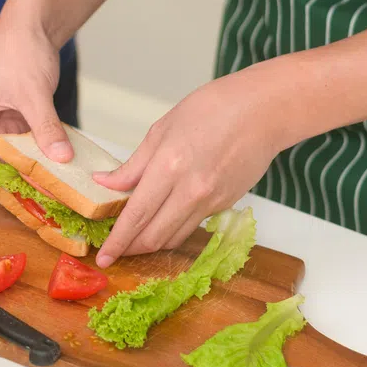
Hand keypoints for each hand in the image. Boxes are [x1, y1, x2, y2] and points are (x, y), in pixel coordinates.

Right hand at [0, 18, 71, 193]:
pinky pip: (21, 141)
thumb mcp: (33, 94)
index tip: (3, 189)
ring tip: (48, 176)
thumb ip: (45, 128)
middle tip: (34, 189)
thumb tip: (60, 158)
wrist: (33, 23)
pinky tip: (54, 156)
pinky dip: (35, 150)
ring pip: (4, 154)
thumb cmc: (18, 49)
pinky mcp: (13, 114)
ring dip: (24, 165)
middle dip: (6, 177)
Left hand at [92, 71, 282, 267]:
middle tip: (114, 250)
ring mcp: (211, 201)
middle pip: (155, 237)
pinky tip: (163, 219)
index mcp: (169, 166)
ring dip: (152, 243)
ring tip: (135, 238)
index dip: (118, 241)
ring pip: (174, 237)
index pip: (136, 215)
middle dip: (131, 249)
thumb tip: (104, 183)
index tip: (103, 257)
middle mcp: (190, 191)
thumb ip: (133, 165)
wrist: (262, 111)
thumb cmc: (211, 109)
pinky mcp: (225, 205)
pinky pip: (192, 226)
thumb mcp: (162, 129)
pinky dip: (173, 229)